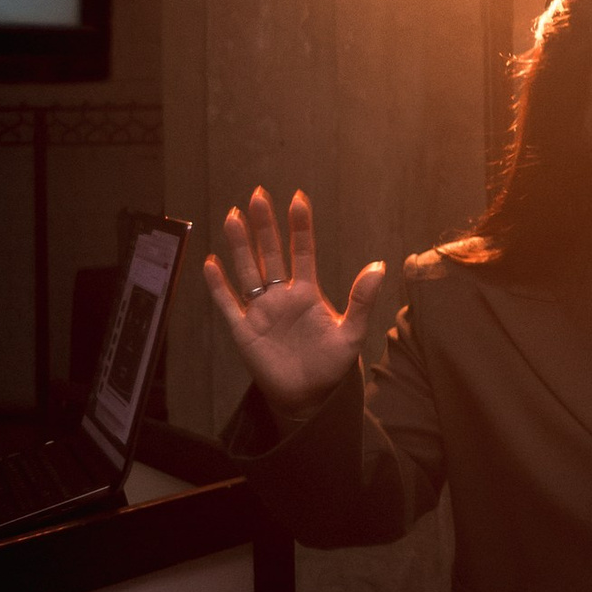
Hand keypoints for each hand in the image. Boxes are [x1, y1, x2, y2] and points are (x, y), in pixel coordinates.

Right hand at [203, 187, 384, 425]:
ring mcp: (261, 310)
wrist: (310, 397)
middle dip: (264, 225)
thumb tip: (379, 266)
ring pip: (248, 271)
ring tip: (233, 217)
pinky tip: (212, 263)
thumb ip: (362, 300)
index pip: (302, 250)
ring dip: (240, 245)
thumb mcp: (352, 333)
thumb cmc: (332, 365)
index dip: (300, 226)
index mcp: (307, 292)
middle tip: (257, 195)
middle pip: (270, 253)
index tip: (298, 198)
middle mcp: (281, 295)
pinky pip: (228, 304)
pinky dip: (219, 285)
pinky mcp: (244, 330)